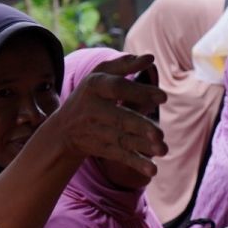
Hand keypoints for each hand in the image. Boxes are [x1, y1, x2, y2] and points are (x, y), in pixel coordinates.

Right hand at [52, 54, 167, 177]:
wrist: (64, 129)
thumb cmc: (90, 95)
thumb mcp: (100, 76)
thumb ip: (124, 65)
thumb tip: (150, 58)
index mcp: (94, 87)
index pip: (117, 88)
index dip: (139, 91)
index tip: (163, 97)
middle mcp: (93, 110)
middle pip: (118, 118)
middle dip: (139, 126)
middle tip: (160, 134)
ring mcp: (97, 132)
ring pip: (122, 139)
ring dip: (142, 147)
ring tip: (163, 150)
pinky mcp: (102, 149)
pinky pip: (120, 156)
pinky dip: (136, 164)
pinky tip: (153, 170)